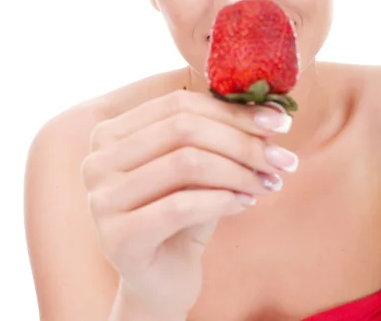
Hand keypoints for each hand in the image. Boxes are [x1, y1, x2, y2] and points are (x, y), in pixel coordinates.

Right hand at [81, 89, 297, 317]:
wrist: (162, 276)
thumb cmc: (182, 212)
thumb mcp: (198, 164)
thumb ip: (219, 133)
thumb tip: (272, 110)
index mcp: (111, 132)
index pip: (178, 103)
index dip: (232, 109)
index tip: (277, 122)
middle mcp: (97, 160)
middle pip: (183, 129)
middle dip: (242, 140)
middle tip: (283, 157)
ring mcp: (101, 199)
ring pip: (186, 163)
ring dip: (239, 171)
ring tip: (270, 182)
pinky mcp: (117, 237)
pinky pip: (181, 206)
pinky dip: (222, 200)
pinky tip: (246, 203)